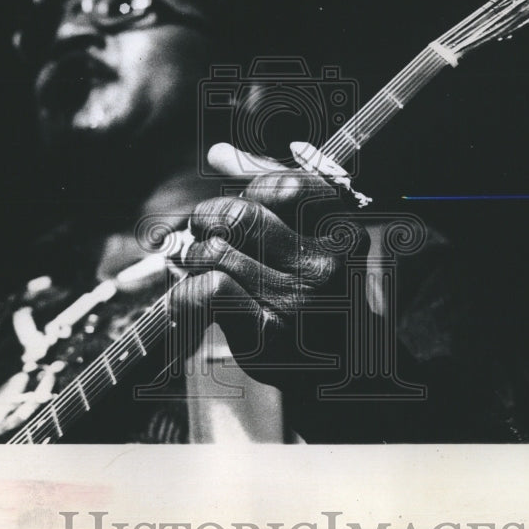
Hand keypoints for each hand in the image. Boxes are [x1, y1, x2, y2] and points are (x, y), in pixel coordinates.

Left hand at [171, 144, 369, 391]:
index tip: (237, 211)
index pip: (280, 184)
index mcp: (341, 230)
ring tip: (201, 272)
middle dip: (207, 221)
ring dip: (193, 260)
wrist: (344, 375)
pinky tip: (190, 302)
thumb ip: (268, 189)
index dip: (245, 192)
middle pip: (239, 214)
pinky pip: (208, 290)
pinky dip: (184, 294)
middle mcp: (325, 262)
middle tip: (204, 237)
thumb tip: (219, 152)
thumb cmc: (320, 297)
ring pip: (215, 252)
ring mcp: (298, 299)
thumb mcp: (310, 238)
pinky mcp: (269, 332)